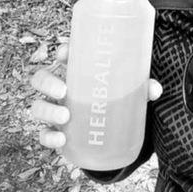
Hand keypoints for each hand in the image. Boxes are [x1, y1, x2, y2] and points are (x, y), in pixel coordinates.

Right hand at [30, 44, 162, 149]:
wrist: (109, 129)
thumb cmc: (115, 98)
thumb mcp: (130, 91)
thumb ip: (142, 87)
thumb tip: (155, 89)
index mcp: (77, 71)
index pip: (63, 55)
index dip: (61, 52)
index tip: (65, 53)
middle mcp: (61, 87)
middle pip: (41, 78)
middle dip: (47, 82)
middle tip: (64, 90)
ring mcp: (55, 109)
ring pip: (38, 106)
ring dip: (47, 110)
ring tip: (65, 116)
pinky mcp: (56, 130)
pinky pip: (44, 133)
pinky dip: (49, 136)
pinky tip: (61, 139)